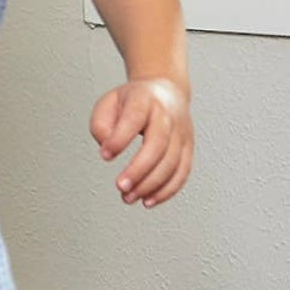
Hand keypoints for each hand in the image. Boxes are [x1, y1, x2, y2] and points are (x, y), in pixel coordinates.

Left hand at [90, 78, 192, 207]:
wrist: (167, 90)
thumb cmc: (133, 100)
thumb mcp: (109, 102)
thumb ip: (101, 124)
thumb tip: (107, 146)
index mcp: (144, 98)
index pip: (134, 118)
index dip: (119, 139)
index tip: (105, 155)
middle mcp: (167, 114)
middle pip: (157, 144)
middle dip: (139, 170)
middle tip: (120, 187)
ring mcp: (181, 131)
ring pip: (172, 162)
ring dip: (151, 185)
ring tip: (129, 197)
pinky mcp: (189, 147)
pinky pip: (182, 172)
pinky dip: (167, 190)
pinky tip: (149, 200)